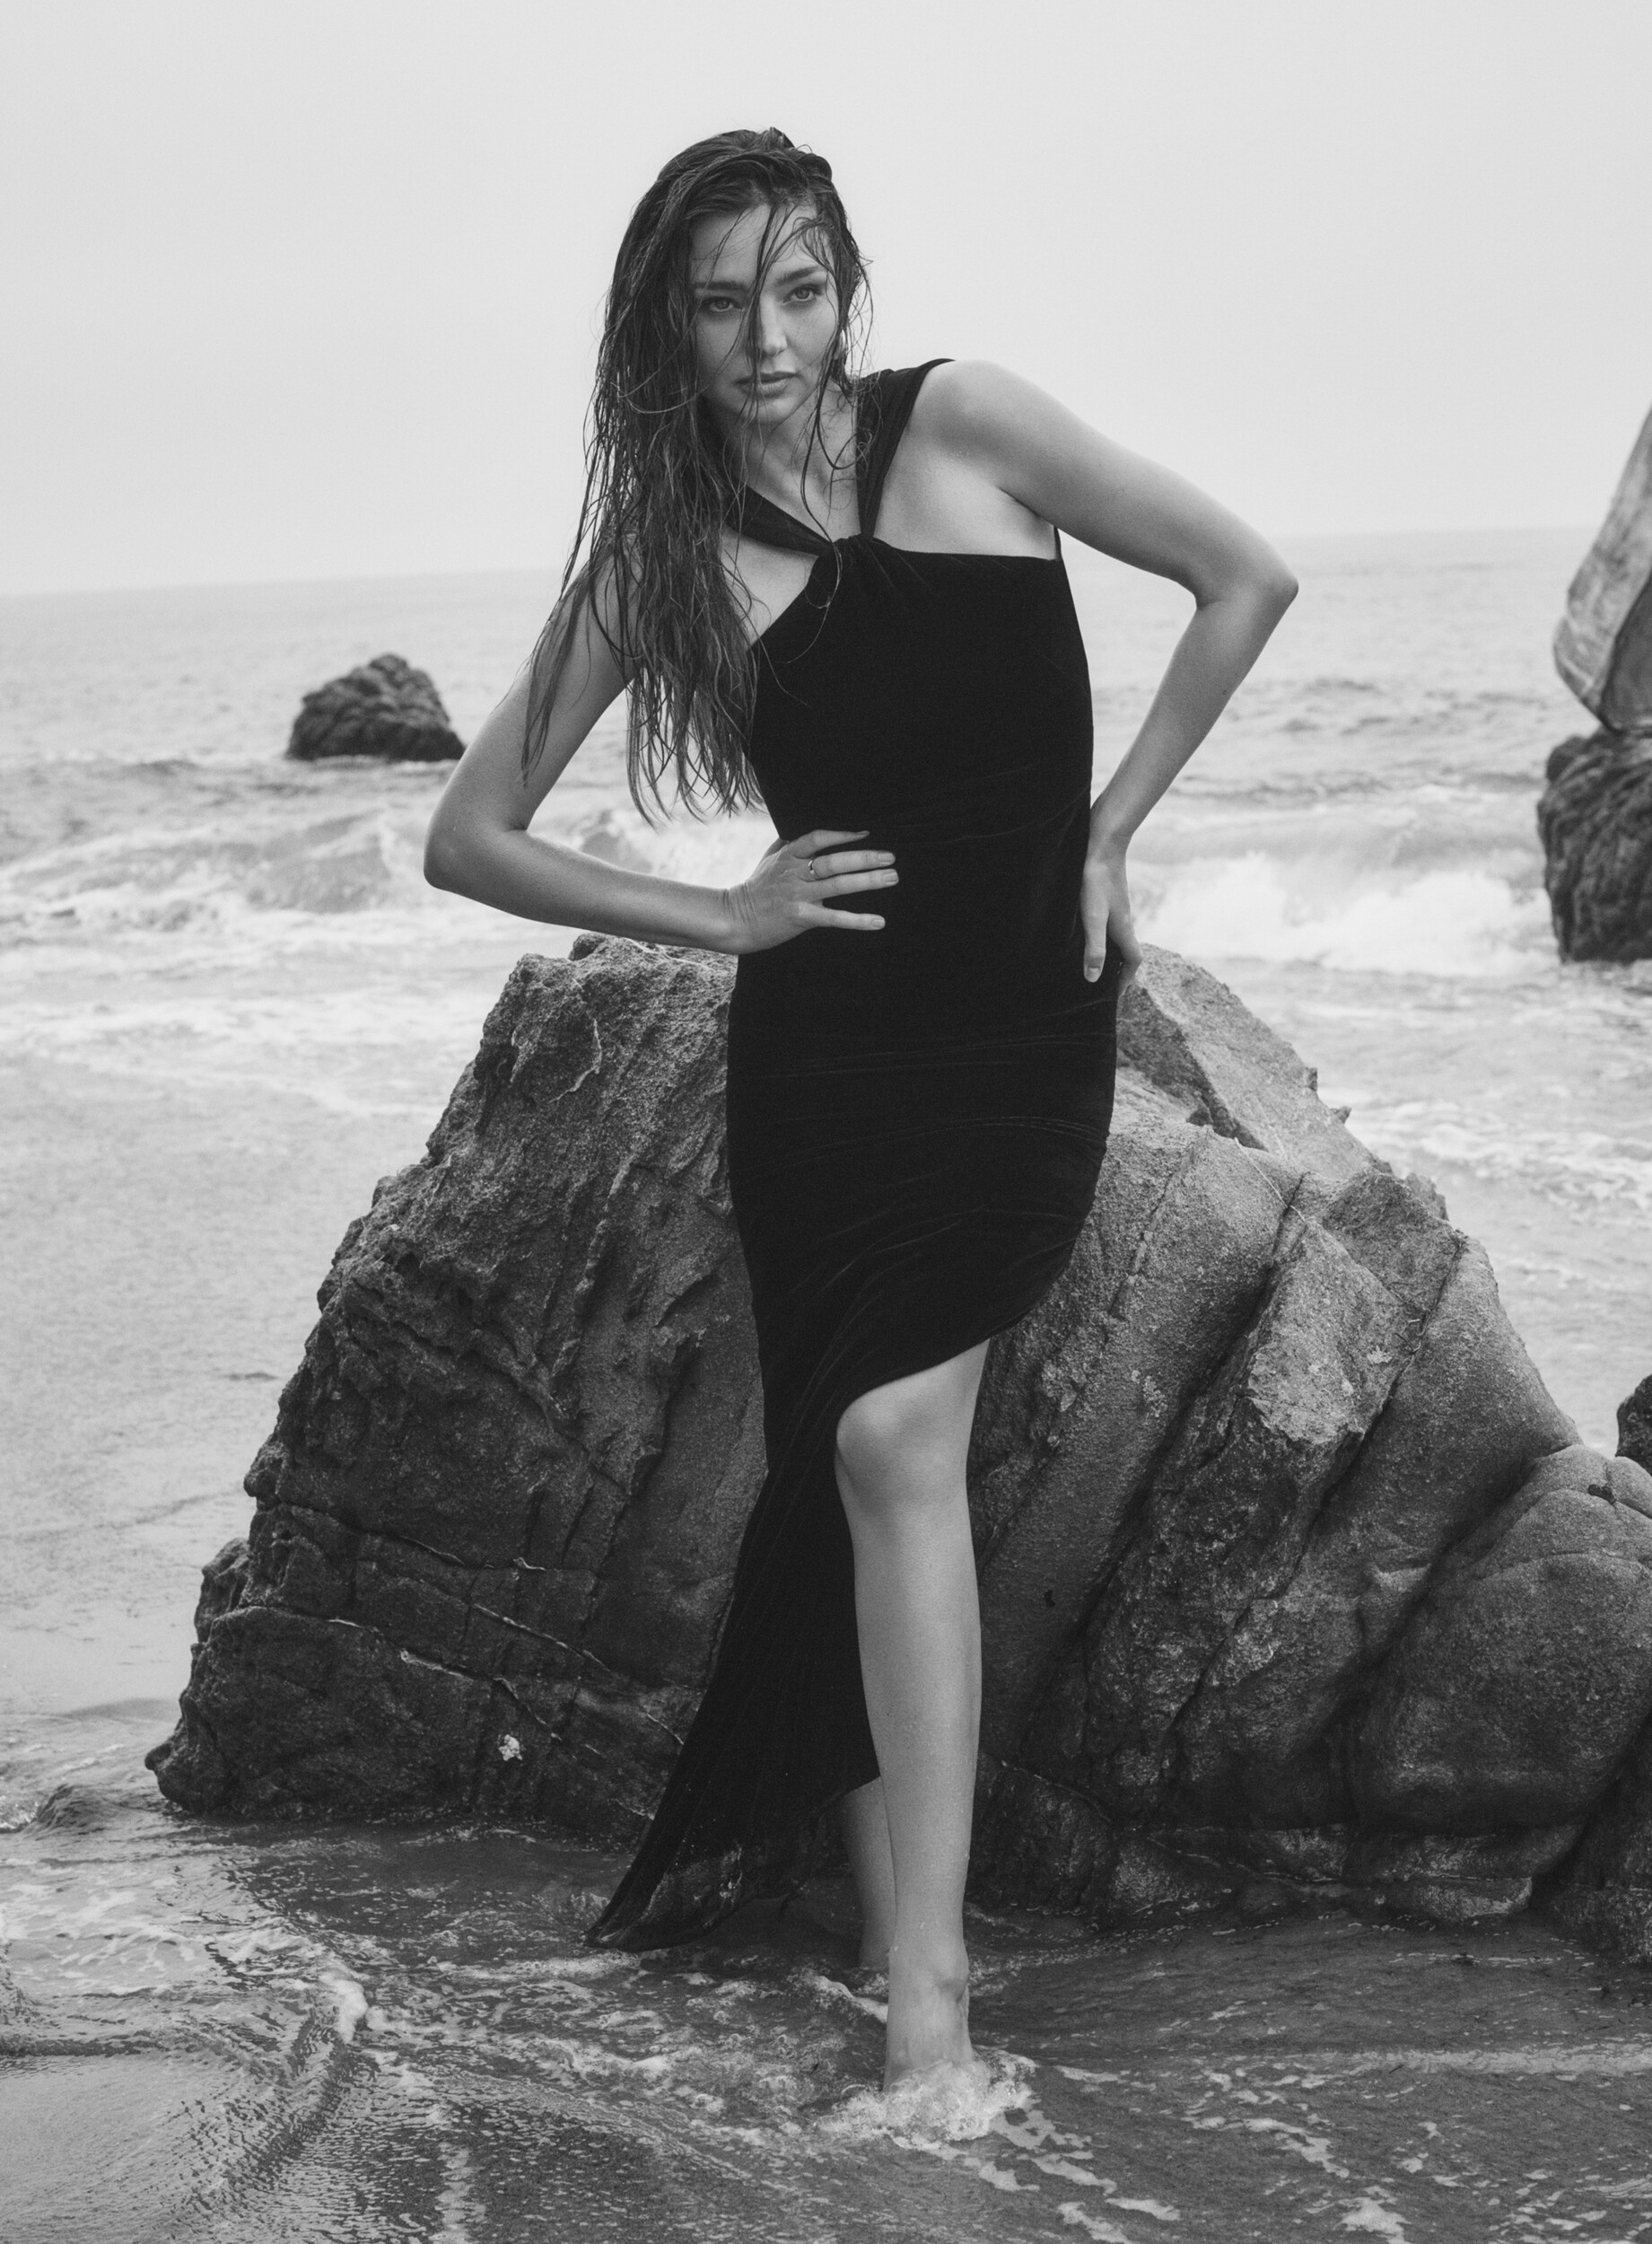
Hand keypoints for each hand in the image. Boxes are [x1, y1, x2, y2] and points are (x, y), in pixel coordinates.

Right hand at [722, 828, 897, 954]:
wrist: (736, 919)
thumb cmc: (756, 887)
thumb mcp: (769, 858)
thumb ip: (790, 842)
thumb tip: (806, 826)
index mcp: (789, 855)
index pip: (818, 838)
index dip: (843, 835)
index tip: (866, 834)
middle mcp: (795, 873)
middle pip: (834, 861)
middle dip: (864, 858)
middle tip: (890, 857)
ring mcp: (798, 895)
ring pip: (838, 885)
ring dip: (868, 881)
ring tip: (891, 877)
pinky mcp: (801, 918)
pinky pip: (834, 918)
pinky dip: (858, 920)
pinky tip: (878, 921)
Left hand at [1080, 841, 1141, 987]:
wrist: (1102, 846)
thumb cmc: (1096, 881)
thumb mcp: (1092, 918)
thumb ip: (1094, 948)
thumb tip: (1093, 978)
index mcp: (1123, 929)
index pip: (1133, 960)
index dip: (1126, 979)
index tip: (1115, 994)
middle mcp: (1124, 921)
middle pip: (1127, 951)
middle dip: (1119, 970)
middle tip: (1103, 984)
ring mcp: (1117, 909)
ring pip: (1118, 937)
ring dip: (1110, 953)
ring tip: (1093, 963)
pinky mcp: (1108, 898)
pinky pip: (1109, 925)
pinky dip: (1102, 937)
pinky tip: (1086, 934)